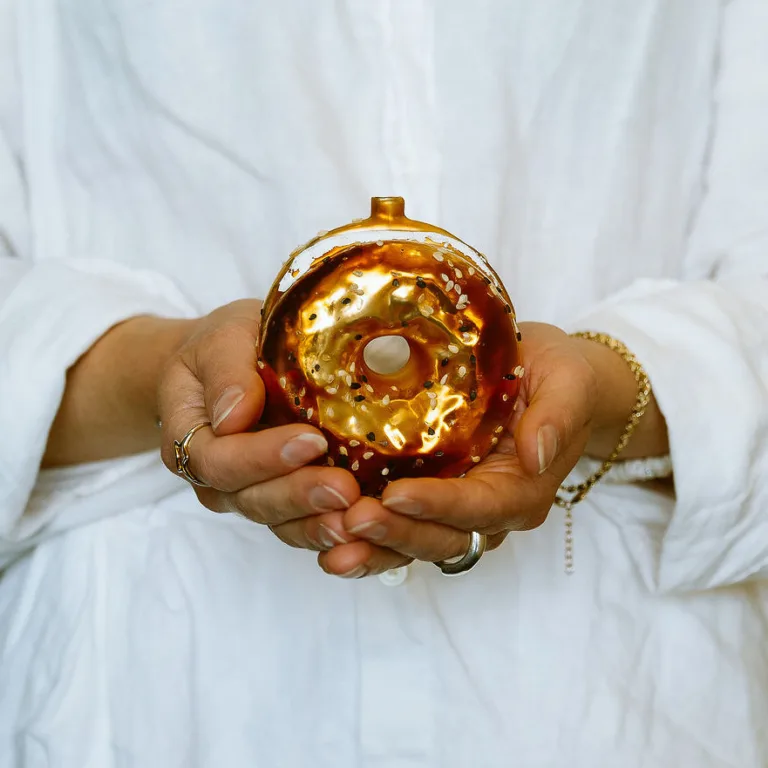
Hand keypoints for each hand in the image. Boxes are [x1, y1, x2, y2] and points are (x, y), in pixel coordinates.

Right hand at [158, 299, 363, 553]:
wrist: (230, 360)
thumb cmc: (226, 345)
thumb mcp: (222, 338)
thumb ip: (226, 372)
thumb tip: (235, 416)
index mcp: (189, 436)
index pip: (219, 460)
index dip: (263, 457)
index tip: (313, 440)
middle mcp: (213, 476)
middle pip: (250, 499)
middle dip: (300, 496)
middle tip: (346, 488)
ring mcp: (246, 493)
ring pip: (278, 520)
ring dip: (317, 522)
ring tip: (356, 518)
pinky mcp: (280, 500)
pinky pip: (299, 525)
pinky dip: (328, 530)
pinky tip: (359, 529)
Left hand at [318, 321, 665, 576]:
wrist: (550, 380)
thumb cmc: (560, 375)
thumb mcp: (568, 381)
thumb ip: (557, 416)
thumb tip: (535, 454)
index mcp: (524, 489)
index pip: (480, 507)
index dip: (439, 505)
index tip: (395, 495)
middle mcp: (492, 511)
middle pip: (443, 537)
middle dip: (397, 533)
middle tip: (350, 519)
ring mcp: (461, 510)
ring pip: (417, 543)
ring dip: (375, 549)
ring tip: (330, 545)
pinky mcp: (434, 499)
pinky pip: (403, 530)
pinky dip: (369, 540)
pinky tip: (328, 537)